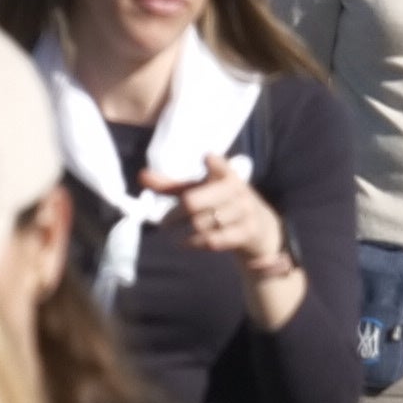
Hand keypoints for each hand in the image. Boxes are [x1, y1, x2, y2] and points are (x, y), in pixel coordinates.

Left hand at [159, 162, 289, 280]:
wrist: (262, 229)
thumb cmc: (223, 204)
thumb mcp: (202, 192)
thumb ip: (173, 186)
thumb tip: (141, 175)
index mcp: (226, 175)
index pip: (221, 166)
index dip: (215, 164)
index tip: (207, 159)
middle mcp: (237, 191)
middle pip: (194, 202)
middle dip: (174, 215)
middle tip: (163, 223)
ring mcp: (244, 212)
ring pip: (201, 224)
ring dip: (183, 232)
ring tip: (174, 235)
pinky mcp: (247, 232)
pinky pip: (215, 240)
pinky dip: (196, 243)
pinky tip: (187, 243)